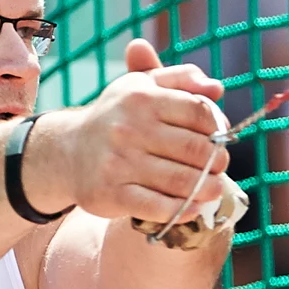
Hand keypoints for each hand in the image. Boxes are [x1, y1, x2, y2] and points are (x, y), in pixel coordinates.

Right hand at [56, 39, 230, 223]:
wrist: (69, 151)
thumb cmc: (118, 115)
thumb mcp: (144, 86)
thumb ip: (182, 78)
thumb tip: (216, 89)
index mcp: (141, 97)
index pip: (199, 112)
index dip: (218, 127)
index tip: (219, 138)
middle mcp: (128, 128)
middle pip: (195, 149)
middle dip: (217, 162)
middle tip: (220, 167)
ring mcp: (119, 163)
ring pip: (182, 182)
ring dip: (207, 189)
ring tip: (213, 190)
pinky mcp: (112, 194)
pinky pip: (159, 208)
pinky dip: (182, 211)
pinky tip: (192, 208)